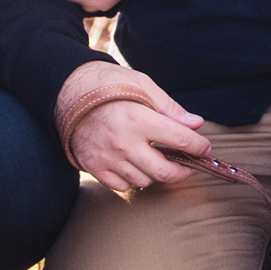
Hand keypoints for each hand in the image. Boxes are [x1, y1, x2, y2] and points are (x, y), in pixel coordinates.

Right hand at [56, 62, 209, 194]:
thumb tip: (195, 123)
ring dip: (155, 174)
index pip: (179, 139)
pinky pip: (121, 185)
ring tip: (156, 159)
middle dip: (182, 171)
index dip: (198, 146)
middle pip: (163, 171)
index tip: (204, 147)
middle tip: (187, 165)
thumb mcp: (142, 84)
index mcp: (138, 118)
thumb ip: (169, 107)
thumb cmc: (108, 84)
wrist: (67, 91)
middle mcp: (123, 142)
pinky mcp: (94, 166)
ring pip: (143, 180)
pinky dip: (132, 178)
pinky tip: (135, 164)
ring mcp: (107, 157)